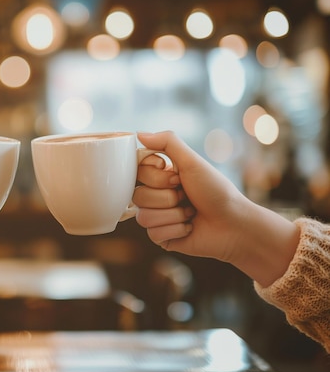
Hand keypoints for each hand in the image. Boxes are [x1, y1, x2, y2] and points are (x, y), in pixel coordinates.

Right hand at [133, 131, 299, 286]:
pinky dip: (176, 229)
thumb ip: (167, 142)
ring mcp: (156, 217)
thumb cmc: (217, 191)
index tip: (176, 176)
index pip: (136, 171)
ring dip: (173, 214)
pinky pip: (153, 233)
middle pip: (138, 195)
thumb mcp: (192, 162)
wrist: (234, 224)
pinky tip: (189, 227)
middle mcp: (155, 195)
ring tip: (190, 212)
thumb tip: (138, 134)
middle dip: (168, 197)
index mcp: (160, 176)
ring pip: (143, 217)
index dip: (156, 175)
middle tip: (187, 195)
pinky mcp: (160, 237)